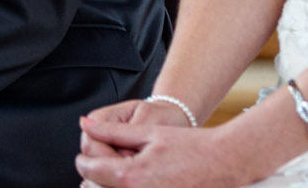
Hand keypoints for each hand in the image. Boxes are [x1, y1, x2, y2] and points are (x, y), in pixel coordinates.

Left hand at [76, 117, 239, 187]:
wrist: (223, 163)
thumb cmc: (191, 147)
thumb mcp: (148, 132)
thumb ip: (112, 131)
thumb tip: (86, 125)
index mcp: (131, 176)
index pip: (88, 170)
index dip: (84, 158)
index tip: (88, 153)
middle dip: (93, 175)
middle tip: (104, 162)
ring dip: (106, 186)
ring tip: (120, 173)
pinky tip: (134, 182)